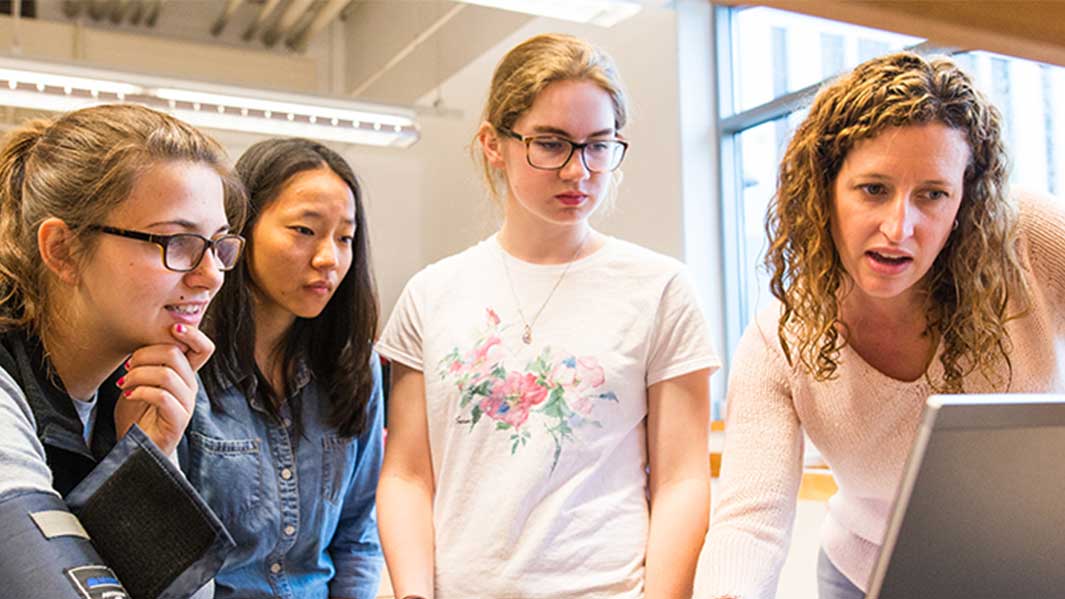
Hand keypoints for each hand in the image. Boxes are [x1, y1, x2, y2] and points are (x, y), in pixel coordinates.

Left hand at [113, 324, 215, 454]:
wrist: (135, 447)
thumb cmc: (136, 415)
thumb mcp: (139, 381)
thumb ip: (146, 362)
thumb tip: (140, 339)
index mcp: (184, 375)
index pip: (203, 348)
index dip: (193, 333)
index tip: (173, 327)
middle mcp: (189, 387)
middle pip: (176, 354)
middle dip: (145, 354)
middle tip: (128, 366)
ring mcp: (186, 404)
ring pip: (167, 374)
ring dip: (139, 374)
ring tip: (125, 384)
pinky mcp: (178, 420)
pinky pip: (163, 396)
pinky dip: (141, 392)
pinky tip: (129, 395)